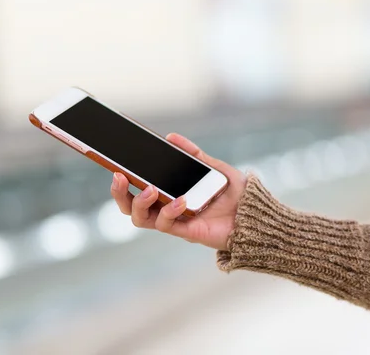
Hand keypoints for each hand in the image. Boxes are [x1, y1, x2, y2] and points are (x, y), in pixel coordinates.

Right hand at [111, 133, 246, 250]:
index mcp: (170, 192)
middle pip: (130, 206)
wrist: (255, 214)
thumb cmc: (236, 193)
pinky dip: (168, 211)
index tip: (114, 164)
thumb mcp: (214, 167)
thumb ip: (193, 154)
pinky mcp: (185, 232)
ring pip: (140, 218)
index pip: (138, 187)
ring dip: (139, 202)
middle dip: (119, 193)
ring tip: (151, 189)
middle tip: (120, 177)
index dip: (123, 180)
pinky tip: (180, 200)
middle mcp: (167, 208)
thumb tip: (171, 137)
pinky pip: (165, 224)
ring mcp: (174, 221)